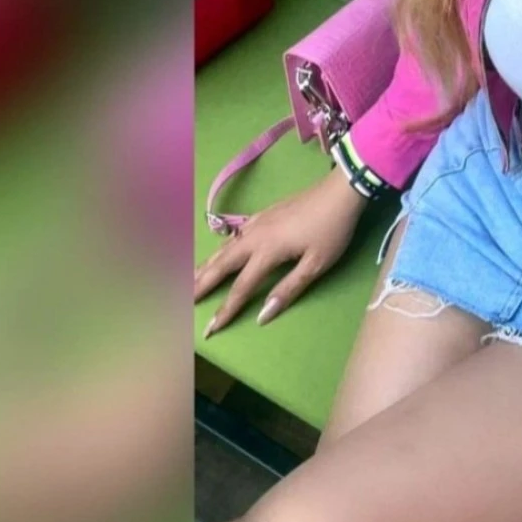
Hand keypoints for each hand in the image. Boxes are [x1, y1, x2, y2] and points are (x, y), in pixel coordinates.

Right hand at [195, 164, 370, 336]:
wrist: (339, 191)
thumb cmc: (331, 230)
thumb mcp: (316, 264)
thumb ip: (288, 289)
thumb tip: (261, 316)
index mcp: (267, 252)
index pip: (240, 288)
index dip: (225, 310)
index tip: (208, 329)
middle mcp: (255, 237)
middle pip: (221, 264)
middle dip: (201, 284)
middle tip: (182, 302)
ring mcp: (258, 223)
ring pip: (224, 248)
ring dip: (205, 265)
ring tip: (190, 280)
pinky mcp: (264, 214)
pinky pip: (234, 235)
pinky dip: (220, 247)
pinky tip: (218, 251)